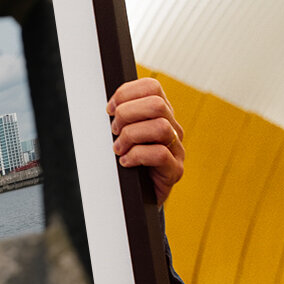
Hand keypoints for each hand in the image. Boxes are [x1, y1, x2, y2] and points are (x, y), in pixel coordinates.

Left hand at [107, 78, 184, 205]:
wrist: (137, 197)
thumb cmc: (128, 162)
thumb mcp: (122, 134)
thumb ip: (120, 117)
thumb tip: (107, 106)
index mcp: (160, 114)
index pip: (151, 87)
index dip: (126, 93)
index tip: (110, 109)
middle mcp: (172, 128)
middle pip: (156, 104)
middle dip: (127, 114)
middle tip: (114, 131)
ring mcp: (176, 149)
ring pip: (160, 127)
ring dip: (131, 136)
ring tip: (118, 148)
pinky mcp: (175, 170)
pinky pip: (160, 154)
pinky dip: (136, 156)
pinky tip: (125, 162)